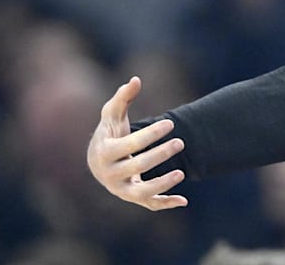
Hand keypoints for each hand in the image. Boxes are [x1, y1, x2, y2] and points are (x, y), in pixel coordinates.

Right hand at [87, 76, 187, 209]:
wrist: (100, 162)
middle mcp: (110, 175)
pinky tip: (184, 200)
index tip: (170, 123)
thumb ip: (123, 97)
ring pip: (141, 192)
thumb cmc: (110, 133)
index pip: (129, 145)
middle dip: (159, 155)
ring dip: (162, 184)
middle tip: (181, 142)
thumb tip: (136, 79)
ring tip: (182, 172)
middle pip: (136, 167)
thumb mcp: (112, 115)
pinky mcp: (133, 197)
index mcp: (104, 153)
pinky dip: (165, 204)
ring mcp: (121, 189)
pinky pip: (149, 205)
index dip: (150, 134)